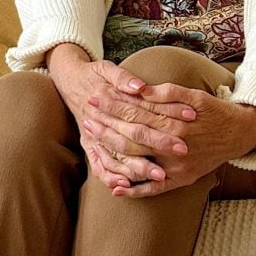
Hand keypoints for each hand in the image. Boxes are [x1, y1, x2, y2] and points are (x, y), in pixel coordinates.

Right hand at [46, 46, 190, 188]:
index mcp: (106, 101)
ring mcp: (92, 137)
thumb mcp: (105, 69)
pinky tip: (126, 186)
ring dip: (138, 168)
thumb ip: (121, 77)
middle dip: (157, 145)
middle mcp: (98, 122)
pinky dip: (112, 176)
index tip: (186, 122)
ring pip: (116, 157)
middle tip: (182, 151)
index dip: (163, 117)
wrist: (69, 83)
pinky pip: (99, 166)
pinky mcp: (90, 147)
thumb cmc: (93, 75)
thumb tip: (139, 87)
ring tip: (161, 176)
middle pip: (131, 137)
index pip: (138, 112)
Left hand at [86, 82, 255, 197]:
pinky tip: (116, 189)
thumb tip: (138, 89)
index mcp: (175, 122)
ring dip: (113, 152)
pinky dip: (135, 190)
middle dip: (107, 125)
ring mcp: (177, 166)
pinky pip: (155, 189)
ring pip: (137, 160)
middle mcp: (174, 146)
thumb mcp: (193, 95)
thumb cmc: (214, 110)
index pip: (136, 113)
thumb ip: (165, 93)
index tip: (96, 96)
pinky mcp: (182, 179)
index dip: (114, 105)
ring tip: (92, 142)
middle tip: (86, 116)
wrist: (240, 133)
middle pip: (131, 136)